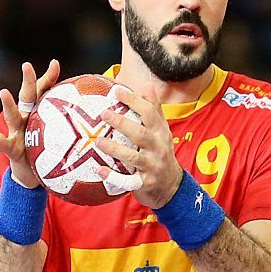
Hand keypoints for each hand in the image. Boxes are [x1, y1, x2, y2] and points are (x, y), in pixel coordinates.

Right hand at [0, 59, 60, 188]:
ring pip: (12, 115)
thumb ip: (70, 122)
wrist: (31, 172)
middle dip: (27, 81)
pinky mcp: (11, 149)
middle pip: (27, 96)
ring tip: (4, 92)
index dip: (48, 77)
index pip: (43, 91)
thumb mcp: (58, 135)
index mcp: (37, 111)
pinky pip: (6, 146)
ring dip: (8, 104)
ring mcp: (16, 131)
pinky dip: (1, 142)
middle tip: (27, 66)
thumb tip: (93, 109)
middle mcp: (25, 117)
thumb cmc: (46, 150)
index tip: (55, 64)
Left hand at [97, 82, 182, 208]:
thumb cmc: (160, 154)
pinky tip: (100, 171)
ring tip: (99, 141)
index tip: (117, 91)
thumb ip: (154, 110)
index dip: (134, 101)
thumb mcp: (162, 131)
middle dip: (122, 123)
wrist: (171, 187)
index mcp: (161, 133)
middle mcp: (158, 148)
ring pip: (133, 157)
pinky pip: (128, 181)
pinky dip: (114, 177)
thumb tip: (147, 84)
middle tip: (104, 113)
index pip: (149, 113)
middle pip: (141, 134)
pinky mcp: (144, 184)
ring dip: (115, 149)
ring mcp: (152, 167)